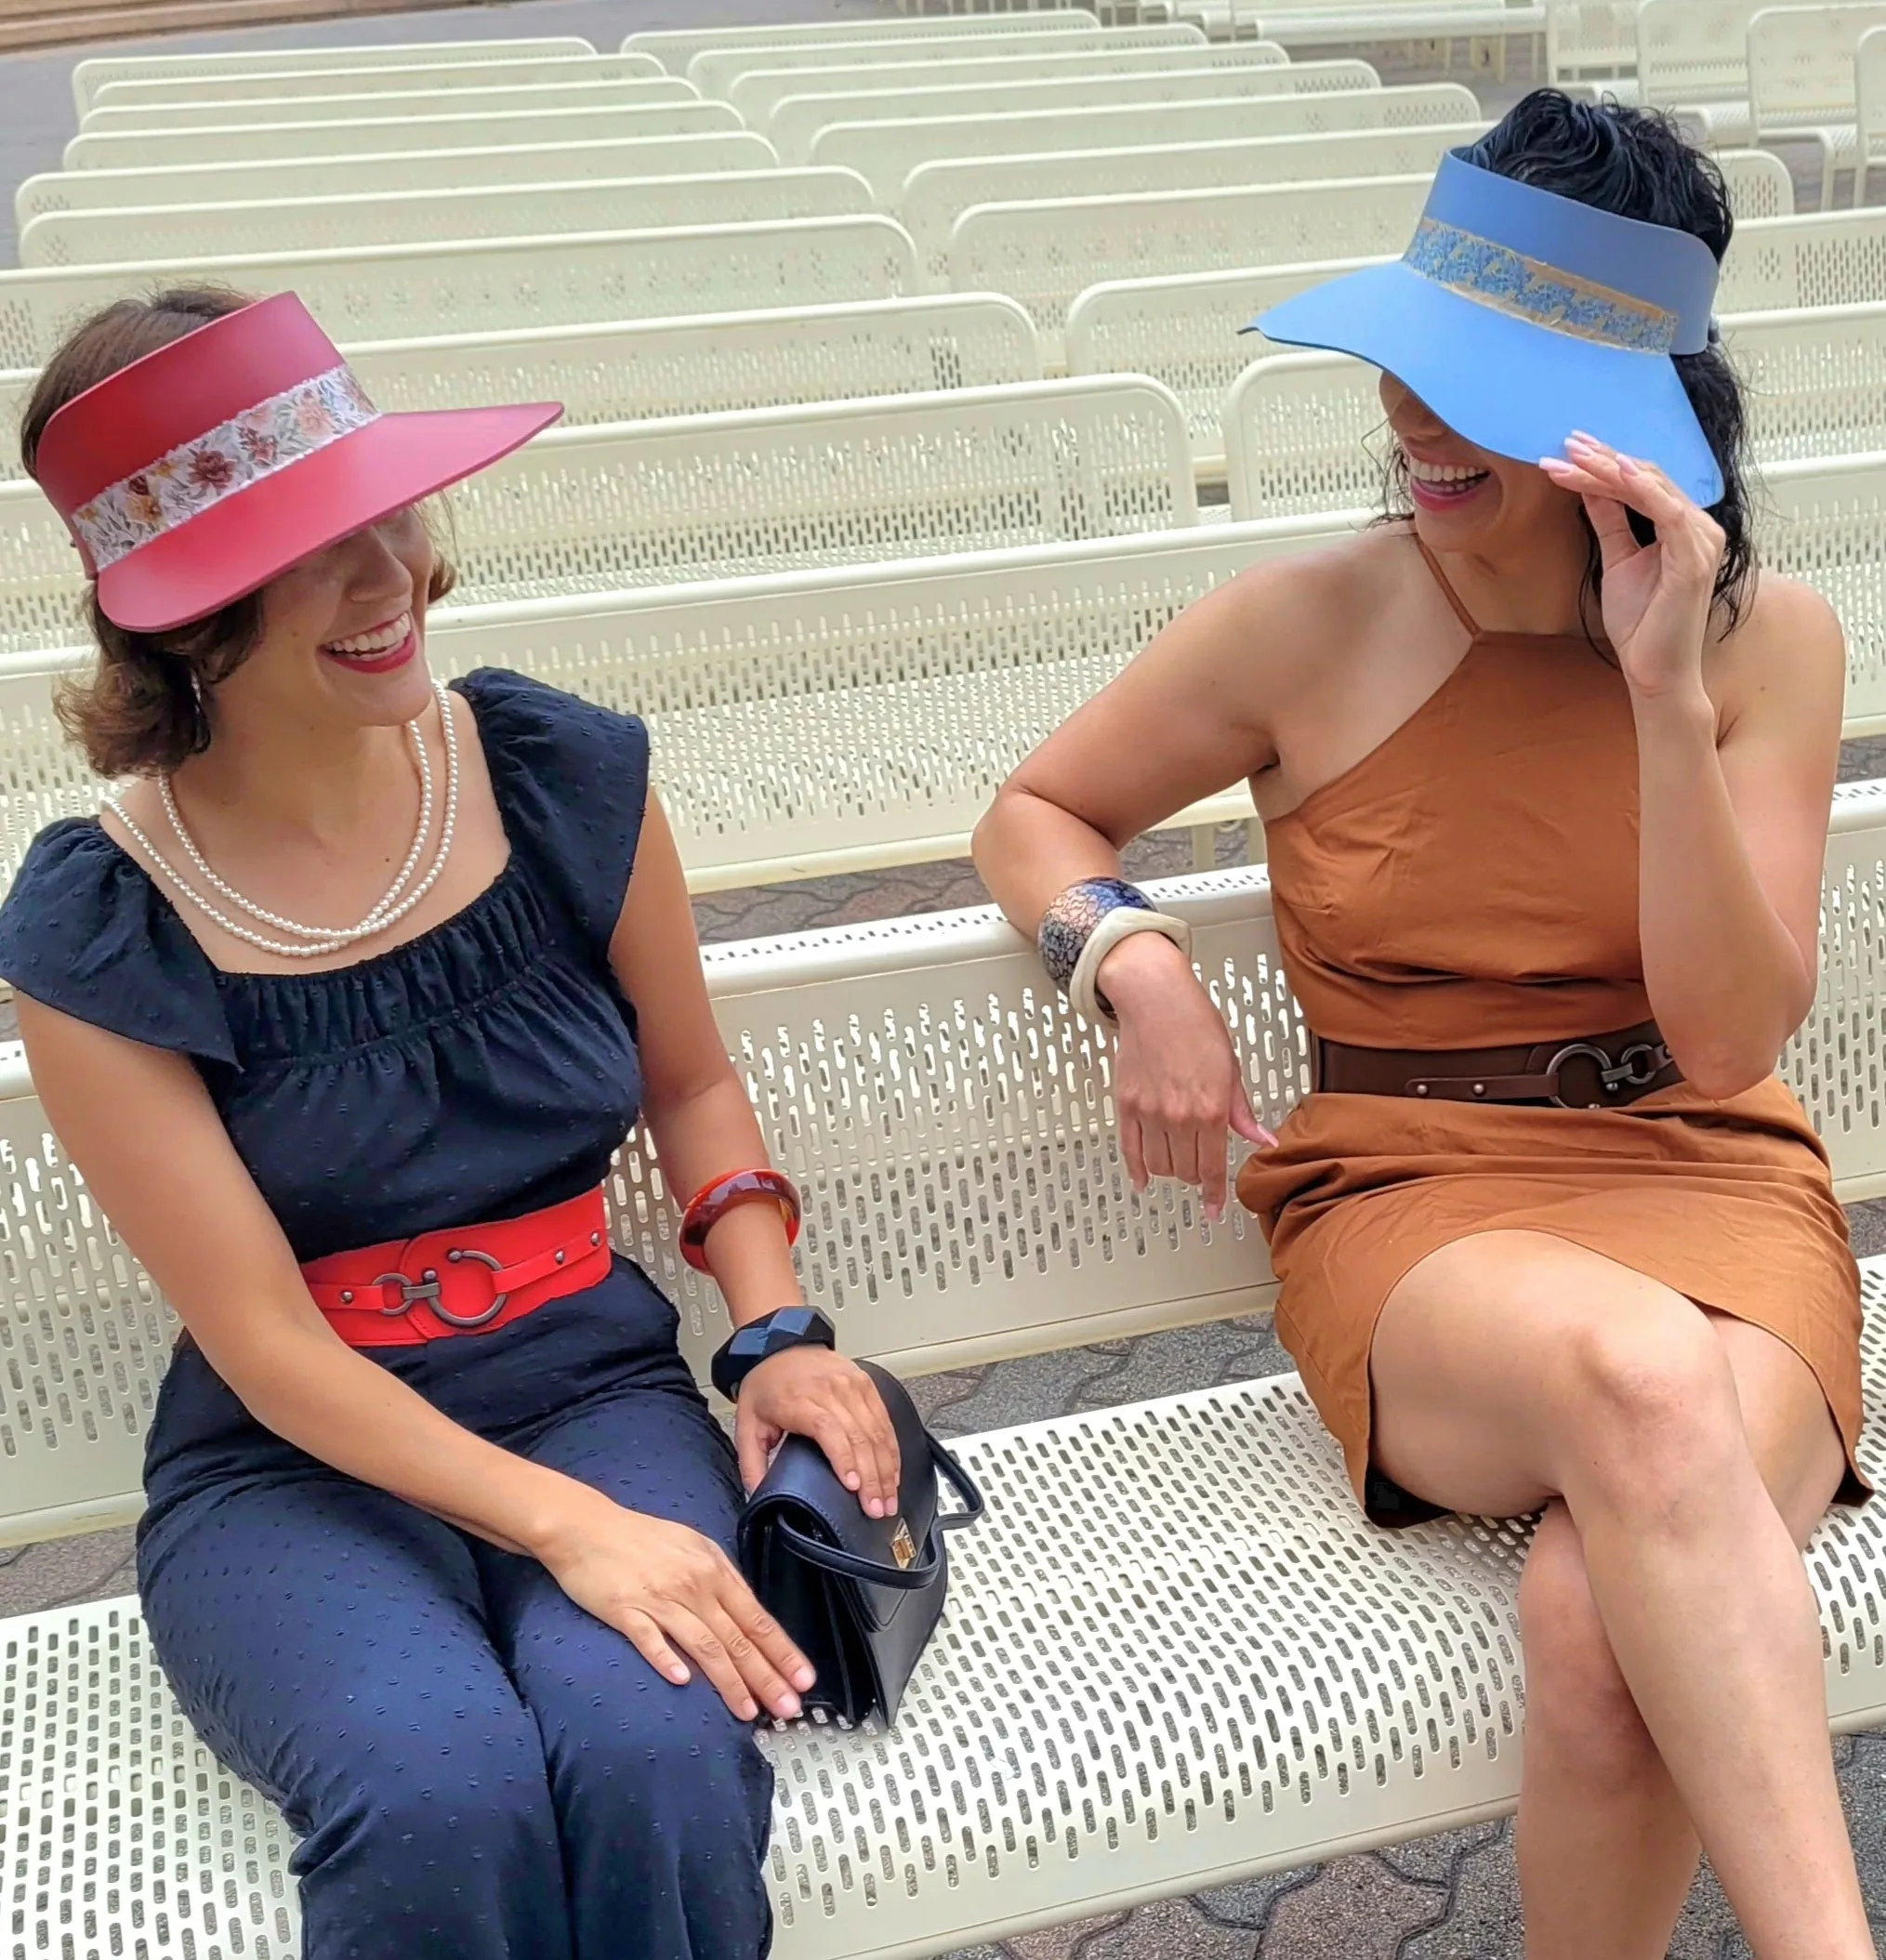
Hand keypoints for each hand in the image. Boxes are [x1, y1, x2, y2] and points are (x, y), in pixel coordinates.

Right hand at [537, 1490, 814, 1721]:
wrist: (586, 1527)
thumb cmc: (641, 1538)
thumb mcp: (692, 1547)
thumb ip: (719, 1581)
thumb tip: (745, 1616)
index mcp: (713, 1569)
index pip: (757, 1618)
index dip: (782, 1651)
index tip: (805, 1679)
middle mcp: (694, 1584)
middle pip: (738, 1637)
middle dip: (767, 1676)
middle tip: (789, 1708)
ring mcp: (660, 1598)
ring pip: (704, 1645)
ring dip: (729, 1681)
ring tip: (749, 1711)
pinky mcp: (625, 1609)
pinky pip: (650, 1637)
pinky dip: (668, 1659)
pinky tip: (683, 1682)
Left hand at [736, 1343, 901, 1516]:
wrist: (780, 1346)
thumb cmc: (766, 1385)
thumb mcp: (746, 1424)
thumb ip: (751, 1464)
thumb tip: (759, 1497)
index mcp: (798, 1400)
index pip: (829, 1429)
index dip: (844, 1458)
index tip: (853, 1486)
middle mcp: (830, 1390)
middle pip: (859, 1436)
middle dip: (872, 1477)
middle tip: (876, 1508)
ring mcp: (852, 1385)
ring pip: (877, 1431)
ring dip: (886, 1469)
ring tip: (888, 1499)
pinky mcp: (866, 1384)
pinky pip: (884, 1420)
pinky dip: (891, 1449)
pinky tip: (893, 1472)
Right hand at [1097, 931, 1274, 1220]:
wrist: (1156, 999)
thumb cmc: (1195, 1025)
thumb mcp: (1230, 1068)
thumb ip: (1242, 1112)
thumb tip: (1262, 1139)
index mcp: (1211, 1109)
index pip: (1211, 1167)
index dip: (1213, 1195)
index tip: (1214, 1210)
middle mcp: (1179, 1116)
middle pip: (1184, 1170)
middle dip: (1194, 1177)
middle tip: (1198, 1173)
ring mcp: (1149, 1113)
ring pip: (1158, 1165)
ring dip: (1169, 1172)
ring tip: (1176, 1164)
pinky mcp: (1126, 1105)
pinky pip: (1129, 1150)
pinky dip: (1136, 1170)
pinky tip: (1142, 1181)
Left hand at [1538, 433, 1723, 704]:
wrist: (1654, 671)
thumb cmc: (1642, 624)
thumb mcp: (1617, 560)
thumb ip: (1610, 522)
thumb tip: (1591, 486)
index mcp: (1681, 526)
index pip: (1641, 484)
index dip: (1604, 464)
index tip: (1567, 450)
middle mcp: (1697, 527)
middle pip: (1646, 478)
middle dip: (1603, 459)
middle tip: (1566, 443)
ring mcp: (1700, 539)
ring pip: (1652, 488)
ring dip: (1611, 469)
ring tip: (1575, 455)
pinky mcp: (1694, 556)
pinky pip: (1668, 511)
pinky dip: (1642, 489)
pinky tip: (1616, 472)